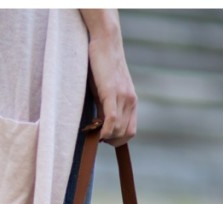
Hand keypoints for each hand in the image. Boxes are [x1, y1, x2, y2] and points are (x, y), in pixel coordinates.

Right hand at [83, 10, 136, 145]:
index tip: (102, 137)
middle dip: (111, 141)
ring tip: (91, 128)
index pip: (130, 131)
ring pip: (118, 130)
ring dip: (105, 136)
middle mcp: (130, 100)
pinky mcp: (112, 92)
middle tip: (96, 134)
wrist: (105, 43)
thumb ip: (106, 106)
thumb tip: (98, 125)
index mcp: (131, 101)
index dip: (117, 140)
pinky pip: (112, 119)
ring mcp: (123, 97)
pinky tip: (96, 132)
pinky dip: (105, 130)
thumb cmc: (101, 67)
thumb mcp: (105, 90)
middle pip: (126, 134)